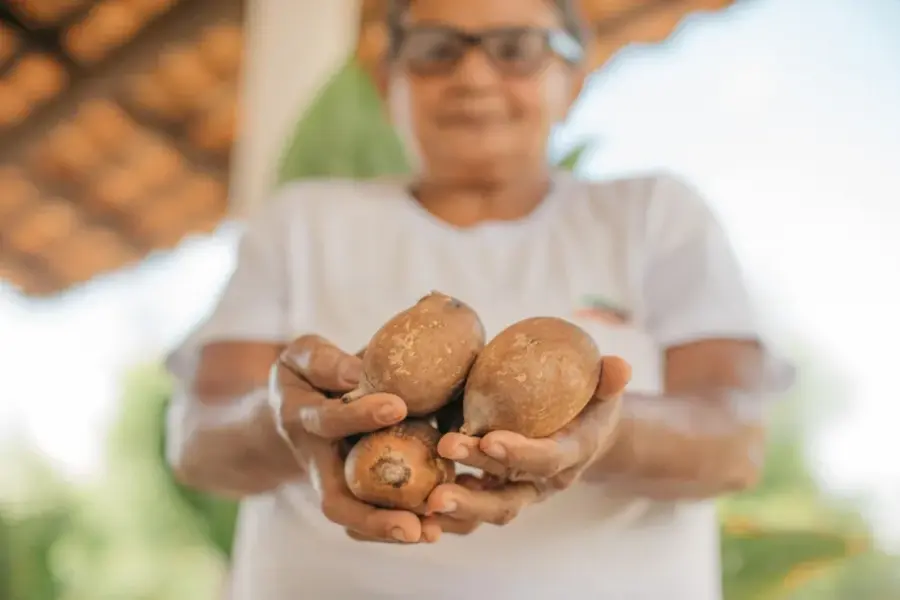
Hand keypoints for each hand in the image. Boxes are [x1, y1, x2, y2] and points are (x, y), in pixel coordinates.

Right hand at [271, 335, 429, 543]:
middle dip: (373, 516)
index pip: (329, 421)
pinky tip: (442, 525)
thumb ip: (324, 361)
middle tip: (413, 525)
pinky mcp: (354, 492)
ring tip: (432, 533)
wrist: (287, 412)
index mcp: (302, 419)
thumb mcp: (301, 357)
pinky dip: (405, 524)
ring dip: (392, 530)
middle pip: (337, 500)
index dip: (359, 415)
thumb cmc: (303, 376)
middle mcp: (316, 461)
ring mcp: (334, 482)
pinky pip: (374, 516)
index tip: (397, 405)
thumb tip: (359, 373)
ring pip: (357, 518)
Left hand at [425, 356, 631, 532]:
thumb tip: (619, 364)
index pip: (545, 459)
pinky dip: (444, 515)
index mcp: (569, 456)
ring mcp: (517, 494)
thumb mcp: (602, 390)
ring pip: (485, 512)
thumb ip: (607, 380)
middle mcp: (542, 485)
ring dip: (455, 508)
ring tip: (423, 500)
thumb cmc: (588, 404)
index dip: (519, 453)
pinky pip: (469, 513)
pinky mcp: (495, 494)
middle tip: (441, 471)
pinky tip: (415, 503)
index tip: (489, 439)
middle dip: (474, 491)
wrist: (583, 434)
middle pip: (508, 498)